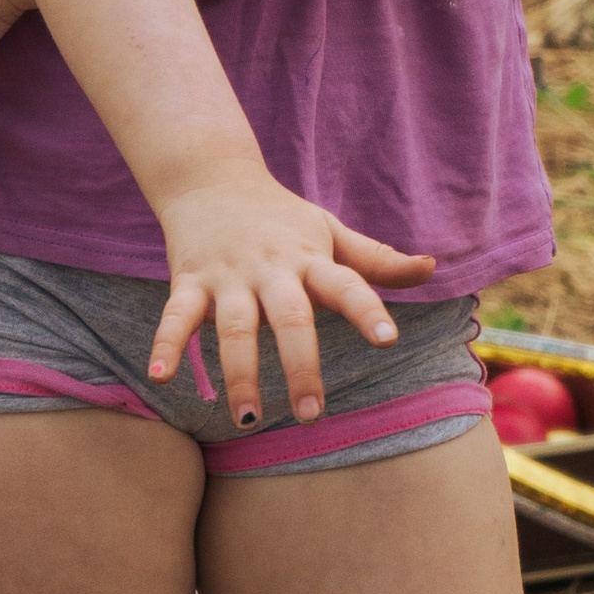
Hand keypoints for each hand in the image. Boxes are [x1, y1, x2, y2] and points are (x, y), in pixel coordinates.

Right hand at [148, 170, 434, 426]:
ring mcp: (228, 275)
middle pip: (290, 317)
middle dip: (300, 365)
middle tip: (311, 413)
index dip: (367, 310)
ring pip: (235, 327)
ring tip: (250, 418)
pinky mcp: (189, 280)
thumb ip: (377, 258)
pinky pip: (175, 315)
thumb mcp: (330, 231)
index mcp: (311, 258)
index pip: (346, 283)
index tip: (388, 340)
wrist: (211, 176)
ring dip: (240, 373)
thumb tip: (432, 268)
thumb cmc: (281, 216)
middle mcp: (271, 268)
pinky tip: (161, 376)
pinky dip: (166, 344)